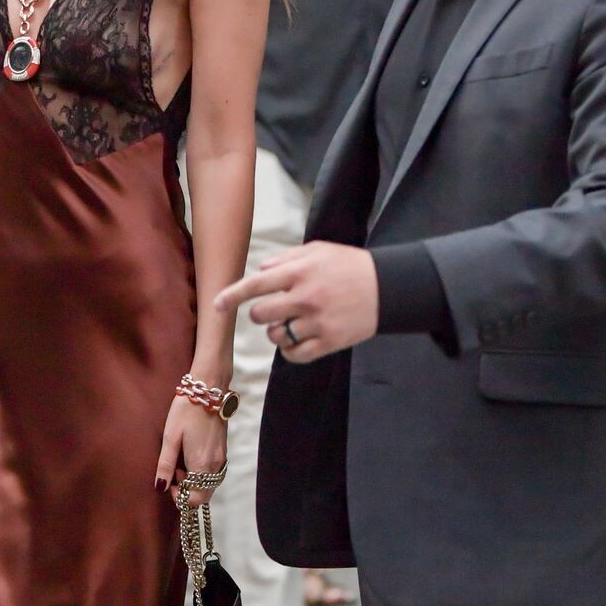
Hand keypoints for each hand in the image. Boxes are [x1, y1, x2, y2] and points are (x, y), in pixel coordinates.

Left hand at [155, 394, 226, 504]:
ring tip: (180, 463)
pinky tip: (190, 457)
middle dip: (188, 491)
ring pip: (210, 484)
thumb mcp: (170, 437)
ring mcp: (221, 458)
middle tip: (174, 473)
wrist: (208, 390)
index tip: (169, 484)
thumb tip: (160, 487)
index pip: (196, 499)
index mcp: (202, 463)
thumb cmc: (186, 411)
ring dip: (195, 482)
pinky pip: (213, 473)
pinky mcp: (223, 451)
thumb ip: (165, 464)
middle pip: (204, 494)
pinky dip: (201, 473)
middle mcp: (215, 464)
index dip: (180, 499)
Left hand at [216, 242, 378, 361]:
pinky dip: (290, 350)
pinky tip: (299, 340)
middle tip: (274, 310)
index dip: (232, 295)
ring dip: (277, 332)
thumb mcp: (319, 250)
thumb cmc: (350, 266)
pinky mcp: (329, 341)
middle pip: (261, 315)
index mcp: (301, 272)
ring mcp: (318, 322)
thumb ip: (286, 259)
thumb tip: (261, 271)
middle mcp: (306, 297)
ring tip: (294, 323)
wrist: (389, 287)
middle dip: (261, 314)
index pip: (257, 285)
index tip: (216, 305)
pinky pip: (294, 355)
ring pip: (276, 336)